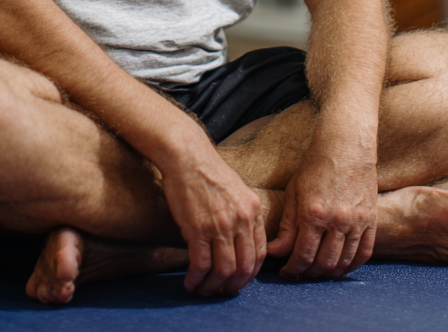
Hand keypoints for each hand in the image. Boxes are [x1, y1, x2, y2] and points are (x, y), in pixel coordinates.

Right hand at [157, 140, 266, 295]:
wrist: (187, 156)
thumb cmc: (209, 171)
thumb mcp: (238, 190)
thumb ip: (244, 215)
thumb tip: (241, 242)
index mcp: (253, 211)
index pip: (260, 255)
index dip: (249, 274)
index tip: (238, 280)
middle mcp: (241, 220)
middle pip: (244, 268)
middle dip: (233, 286)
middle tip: (221, 292)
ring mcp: (220, 226)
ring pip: (224, 271)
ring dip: (213, 287)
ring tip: (203, 290)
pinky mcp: (198, 228)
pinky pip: (201, 265)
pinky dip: (197, 279)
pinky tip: (190, 282)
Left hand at [266, 151, 377, 279]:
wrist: (346, 145)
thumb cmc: (316, 165)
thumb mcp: (294, 192)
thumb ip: (286, 226)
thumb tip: (275, 252)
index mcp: (314, 213)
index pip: (302, 256)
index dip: (292, 269)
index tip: (286, 272)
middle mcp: (337, 221)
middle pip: (323, 264)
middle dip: (309, 274)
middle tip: (300, 273)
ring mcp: (357, 221)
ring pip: (344, 262)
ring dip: (329, 273)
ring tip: (318, 272)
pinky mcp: (371, 220)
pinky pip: (364, 253)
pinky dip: (351, 265)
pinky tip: (340, 267)